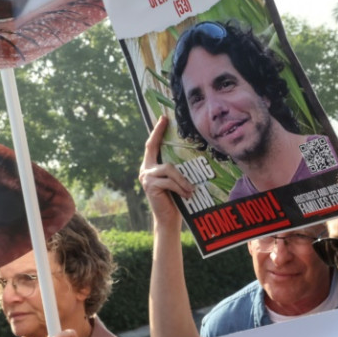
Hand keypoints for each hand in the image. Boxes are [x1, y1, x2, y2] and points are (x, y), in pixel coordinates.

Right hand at [139, 116, 193, 231]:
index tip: (163, 117)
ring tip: (191, 189)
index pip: (152, 145)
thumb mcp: (176, 181)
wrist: (168, 219)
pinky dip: (181, 187)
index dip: (156, 131)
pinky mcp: (150, 186)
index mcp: (151, 166)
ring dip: (182, 179)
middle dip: (158, 133)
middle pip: (153, 148)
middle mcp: (145, 170)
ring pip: (168, 169)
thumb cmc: (176, 199)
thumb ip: (176, 169)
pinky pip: (170, 182)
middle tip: (166, 120)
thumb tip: (190, 152)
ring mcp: (146, 177)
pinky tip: (188, 194)